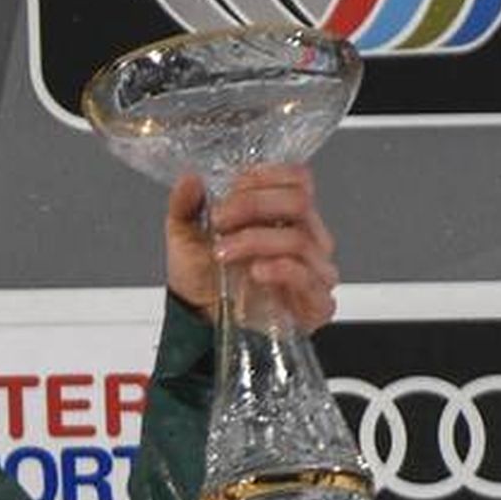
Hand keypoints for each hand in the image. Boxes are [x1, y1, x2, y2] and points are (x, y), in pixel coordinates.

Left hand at [166, 164, 339, 330]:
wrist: (197, 322)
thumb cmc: (201, 279)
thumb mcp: (185, 237)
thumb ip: (185, 205)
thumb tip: (190, 179)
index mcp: (284, 215)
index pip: (297, 179)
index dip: (264, 177)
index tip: (231, 189)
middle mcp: (306, 237)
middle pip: (298, 202)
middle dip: (253, 205)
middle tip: (219, 220)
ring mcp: (314, 269)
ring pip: (299, 238)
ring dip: (254, 240)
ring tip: (223, 253)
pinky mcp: (315, 302)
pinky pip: (307, 277)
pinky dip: (280, 270)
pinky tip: (255, 271)